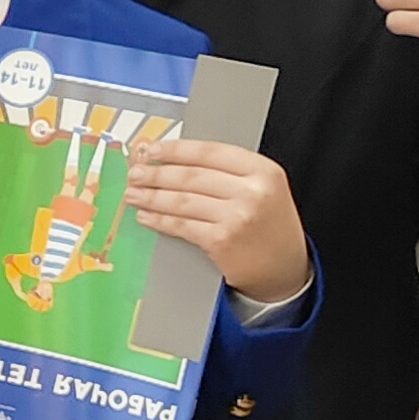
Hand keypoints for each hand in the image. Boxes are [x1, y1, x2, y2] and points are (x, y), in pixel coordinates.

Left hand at [126, 139, 311, 303]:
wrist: (285, 269)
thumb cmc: (268, 225)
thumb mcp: (262, 188)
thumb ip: (228, 172)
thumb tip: (175, 159)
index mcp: (262, 170)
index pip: (210, 152)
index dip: (177, 150)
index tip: (153, 150)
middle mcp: (252, 191)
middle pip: (192, 176)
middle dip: (157, 174)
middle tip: (135, 172)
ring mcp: (237, 217)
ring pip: (182, 200)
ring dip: (151, 196)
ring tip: (133, 193)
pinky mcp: (221, 242)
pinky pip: (181, 225)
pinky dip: (159, 220)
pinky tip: (146, 216)